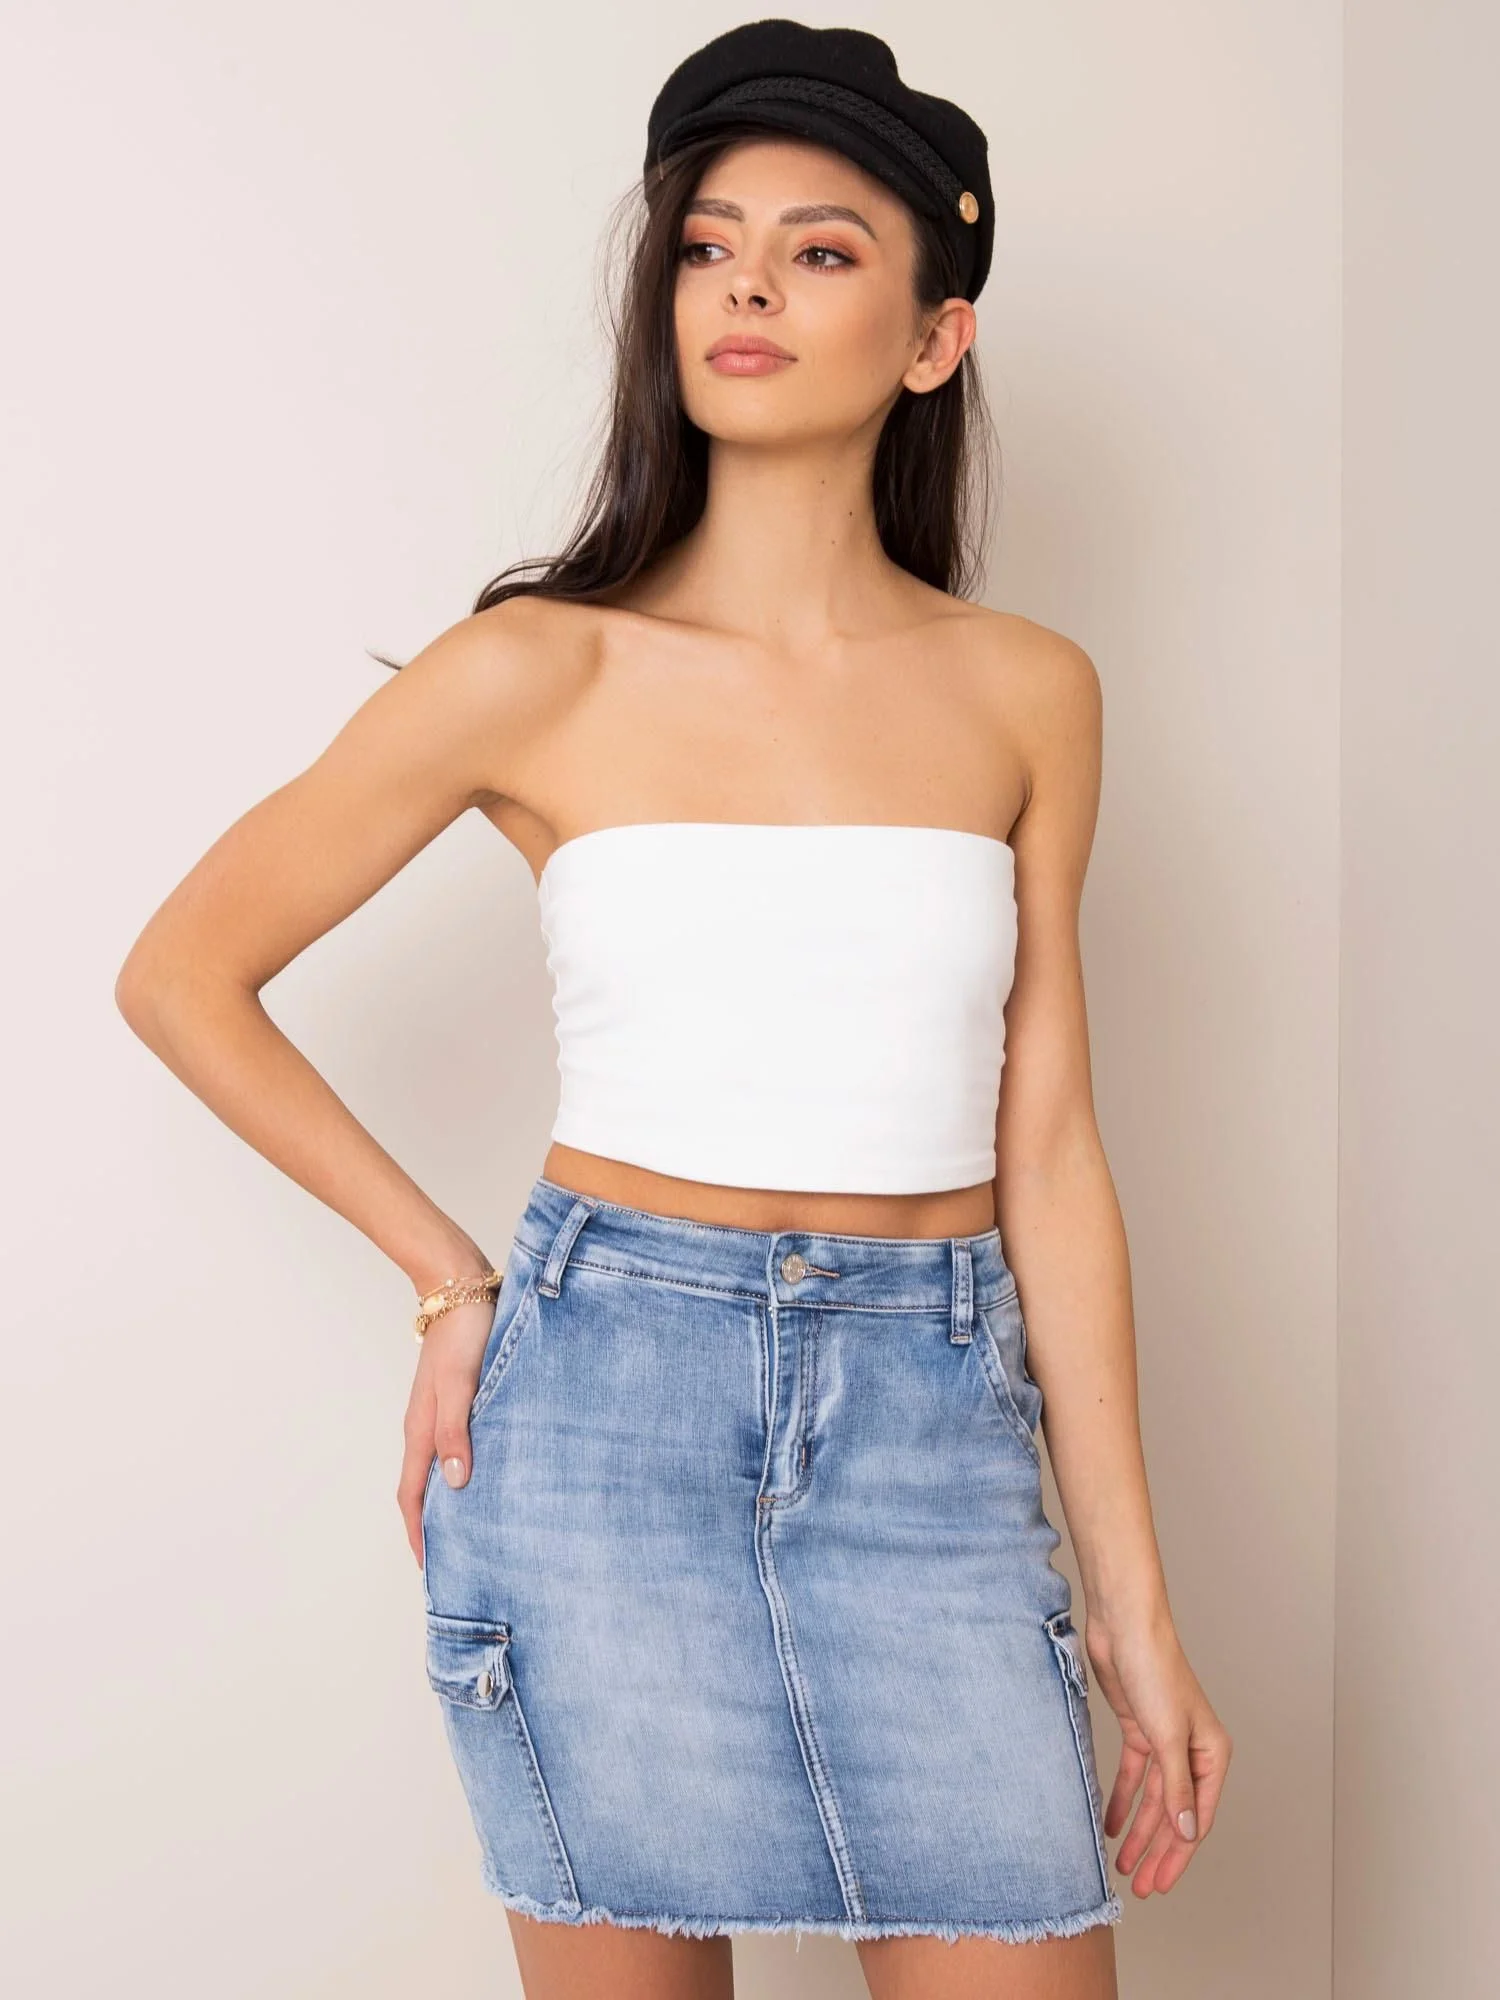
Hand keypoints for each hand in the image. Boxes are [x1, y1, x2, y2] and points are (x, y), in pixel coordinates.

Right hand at [395, 1295, 497, 1565]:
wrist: (461, 1286)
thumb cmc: (464, 1333)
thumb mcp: (461, 1383)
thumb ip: (457, 1430)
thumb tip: (456, 1482)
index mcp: (421, 1429)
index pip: (414, 1495)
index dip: (419, 1533)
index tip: (431, 1569)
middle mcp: (427, 1426)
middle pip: (424, 1488)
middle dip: (434, 1526)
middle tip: (458, 1559)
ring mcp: (441, 1412)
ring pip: (442, 1467)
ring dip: (451, 1499)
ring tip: (476, 1526)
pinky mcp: (460, 1398)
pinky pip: (458, 1445)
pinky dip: (466, 1469)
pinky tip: (491, 1473)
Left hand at [1085, 1608, 1232, 1896]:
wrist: (1123, 1626)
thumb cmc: (1155, 1669)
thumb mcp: (1167, 1736)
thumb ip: (1176, 1788)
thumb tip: (1186, 1833)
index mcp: (1211, 1753)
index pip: (1196, 1817)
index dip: (1178, 1854)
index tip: (1160, 1883)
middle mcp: (1192, 1750)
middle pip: (1175, 1813)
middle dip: (1158, 1851)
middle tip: (1141, 1885)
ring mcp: (1164, 1740)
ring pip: (1154, 1799)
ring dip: (1140, 1832)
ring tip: (1123, 1865)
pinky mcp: (1139, 1729)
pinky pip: (1134, 1776)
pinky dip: (1124, 1801)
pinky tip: (1113, 1826)